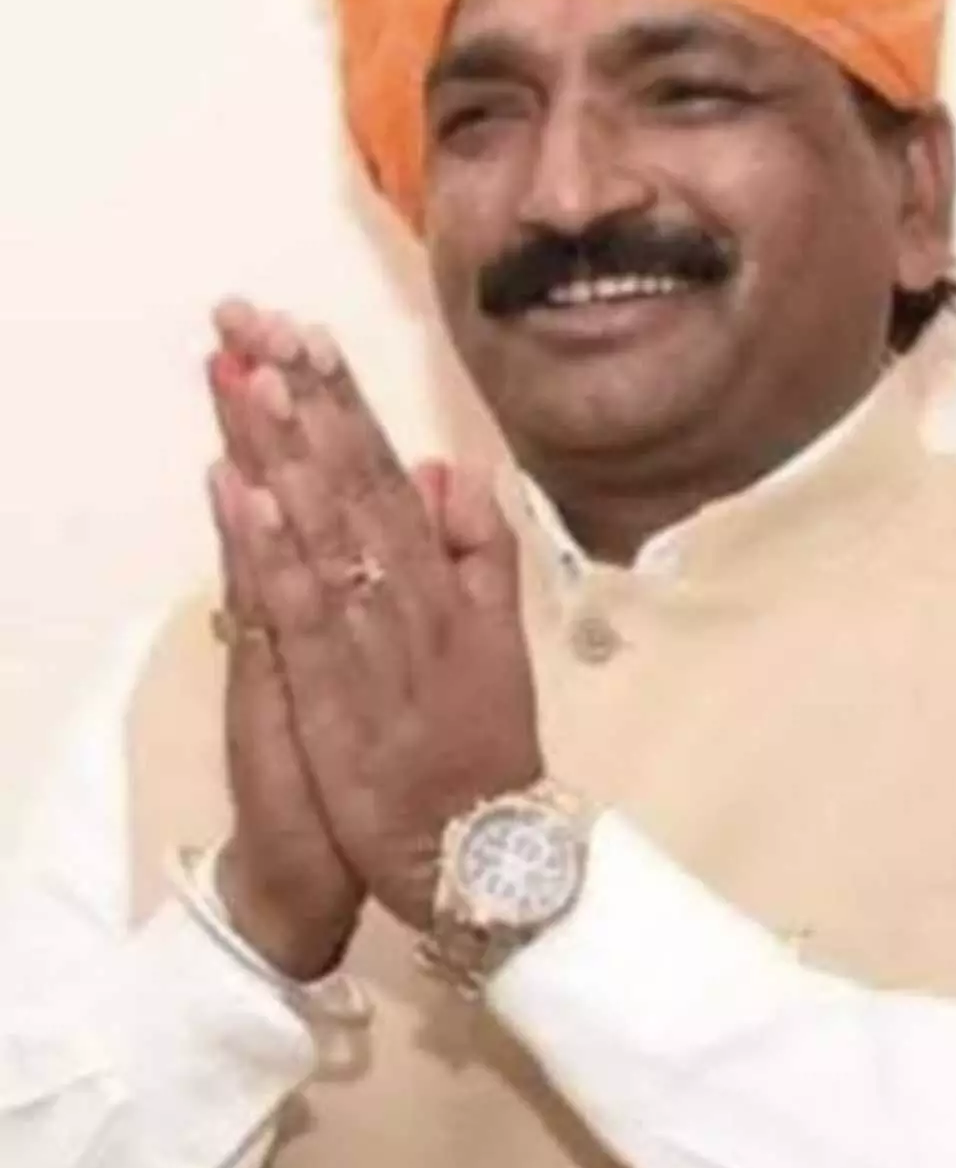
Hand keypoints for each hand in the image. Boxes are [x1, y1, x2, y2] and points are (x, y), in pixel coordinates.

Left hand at [209, 300, 542, 933]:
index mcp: (441, 579)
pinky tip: (244, 493)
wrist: (485, 847)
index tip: (309, 331)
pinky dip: (275, 551)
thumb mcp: (498, 636)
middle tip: (261, 320)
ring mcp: (374, 640)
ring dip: (289, 449)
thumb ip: (480, 551)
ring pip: (327, 531)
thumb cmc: (483, 741)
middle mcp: (409, 593)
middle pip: (352, 482)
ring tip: (253, 376)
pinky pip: (303, 612)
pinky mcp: (339, 693)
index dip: (348, 401)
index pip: (388, 472)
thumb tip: (453, 466)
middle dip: (307, 399)